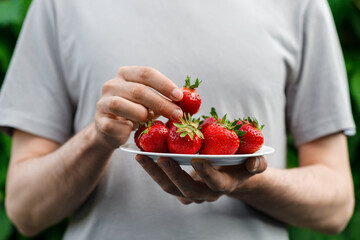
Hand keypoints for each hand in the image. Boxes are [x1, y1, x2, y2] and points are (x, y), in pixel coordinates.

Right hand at [94, 66, 183, 148]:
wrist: (110, 129)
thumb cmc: (136, 111)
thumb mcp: (150, 101)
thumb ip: (164, 97)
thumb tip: (190, 99)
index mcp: (126, 74)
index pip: (146, 73)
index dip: (164, 84)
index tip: (180, 96)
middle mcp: (112, 84)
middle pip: (139, 90)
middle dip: (161, 103)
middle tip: (178, 115)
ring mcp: (103, 102)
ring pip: (122, 105)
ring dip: (142, 115)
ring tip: (150, 121)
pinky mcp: (99, 121)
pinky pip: (115, 125)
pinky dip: (127, 129)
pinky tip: (132, 130)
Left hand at [135, 155, 266, 203]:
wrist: (229, 174)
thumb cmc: (240, 164)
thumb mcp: (253, 162)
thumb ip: (257, 162)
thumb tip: (253, 162)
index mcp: (223, 185)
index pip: (215, 184)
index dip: (207, 174)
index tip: (197, 160)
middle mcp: (205, 193)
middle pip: (188, 190)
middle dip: (174, 175)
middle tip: (162, 158)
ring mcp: (189, 191)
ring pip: (170, 188)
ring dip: (155, 174)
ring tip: (142, 157)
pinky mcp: (178, 186)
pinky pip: (163, 180)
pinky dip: (152, 169)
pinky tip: (142, 154)